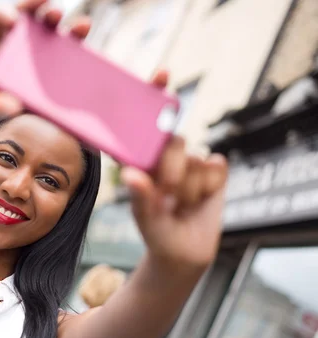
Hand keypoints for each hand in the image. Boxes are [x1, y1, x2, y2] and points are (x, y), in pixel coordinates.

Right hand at [0, 0, 91, 153]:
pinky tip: (11, 18)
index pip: (49, 63)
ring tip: (49, 7)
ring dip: (33, 12)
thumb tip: (13, 105)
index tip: (86, 51)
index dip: (69, 53)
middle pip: (38, 37)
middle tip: (77, 23)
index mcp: (18, 80)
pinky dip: (0, 16)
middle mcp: (8, 59)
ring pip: (17, 22)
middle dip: (57, 27)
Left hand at [122, 71, 228, 272]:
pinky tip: (197, 202)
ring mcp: (190, 161)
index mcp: (142, 159)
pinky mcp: (213, 172)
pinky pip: (216, 168)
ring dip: (188, 190)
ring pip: (195, 162)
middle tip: (167, 194)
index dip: (154, 96)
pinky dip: (208, 189)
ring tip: (179, 206)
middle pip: (175, 141)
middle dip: (172, 172)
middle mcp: (165, 155)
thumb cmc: (156, 232)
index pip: (146, 123)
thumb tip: (132, 175)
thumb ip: (141, 198)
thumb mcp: (145, 218)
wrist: (184, 253)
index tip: (161, 75)